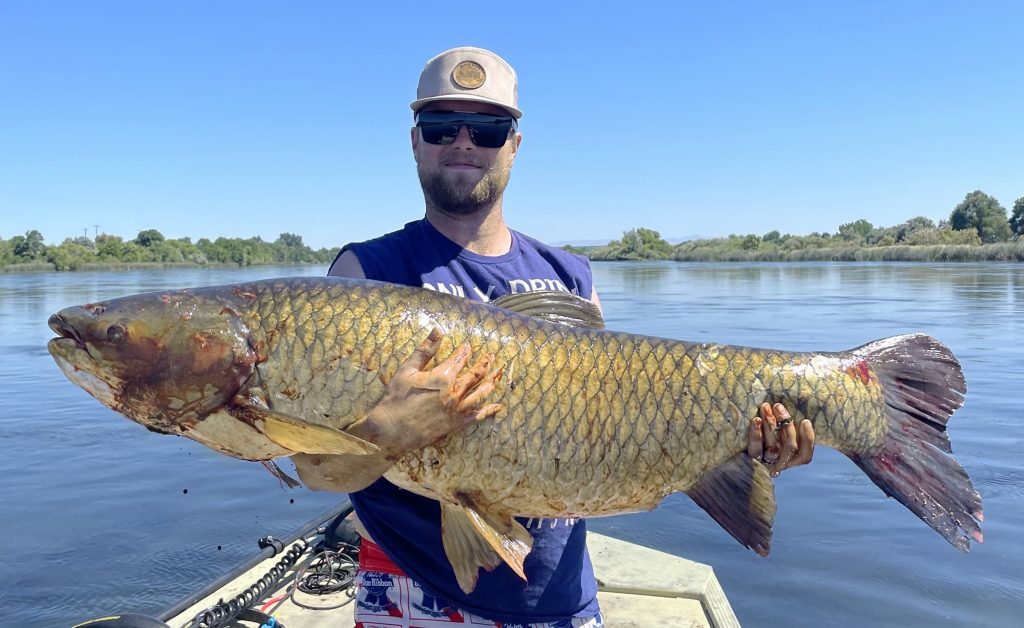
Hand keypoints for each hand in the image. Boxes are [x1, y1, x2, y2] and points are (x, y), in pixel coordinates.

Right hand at [358, 328, 501, 459]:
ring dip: (491, 382)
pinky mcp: (457, 424)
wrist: (391, 430)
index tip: (468, 346)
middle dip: (484, 363)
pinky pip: (478, 416)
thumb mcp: (407, 370)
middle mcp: (455, 392)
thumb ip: (425, 350)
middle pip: (476, 374)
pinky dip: (490, 411)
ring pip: (481, 393)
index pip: (460, 358)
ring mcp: (458, 409)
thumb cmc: (396, 398)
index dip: (465, 350)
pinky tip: (498, 407)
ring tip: (497, 374)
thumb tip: (438, 329)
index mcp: (443, 376)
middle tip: (490, 355)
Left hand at [746, 402, 814, 476]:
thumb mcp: (778, 431)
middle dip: (787, 425)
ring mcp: (765, 463)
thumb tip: (796, 408)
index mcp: (790, 459)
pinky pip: (755, 449)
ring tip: (766, 407)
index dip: (808, 439)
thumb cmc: (762, 432)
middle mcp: (779, 464)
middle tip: (779, 406)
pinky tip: (756, 420)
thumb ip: (787, 424)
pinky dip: (756, 434)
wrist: (729, 449)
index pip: (804, 456)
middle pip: (789, 448)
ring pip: (773, 447)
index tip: (805, 421)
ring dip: (771, 425)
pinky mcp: (751, 460)